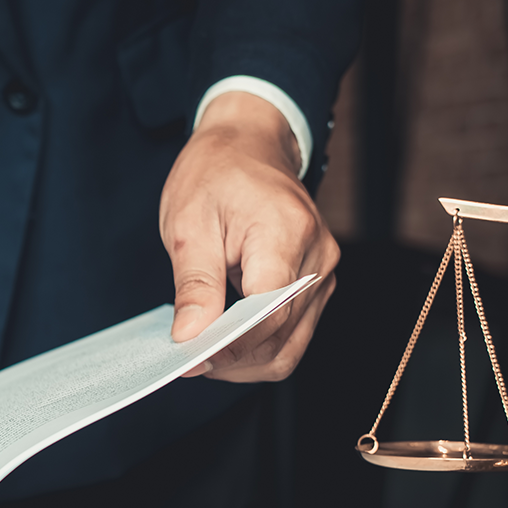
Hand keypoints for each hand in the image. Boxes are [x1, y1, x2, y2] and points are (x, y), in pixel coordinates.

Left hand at [159, 91, 339, 379]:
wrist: (248, 145)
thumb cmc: (216, 174)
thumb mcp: (189, 223)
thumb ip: (194, 285)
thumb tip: (190, 337)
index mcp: (287, 235)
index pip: (268, 315)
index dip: (229, 347)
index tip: (189, 359)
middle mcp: (318, 259)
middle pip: (279, 338)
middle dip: (231, 359)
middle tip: (185, 359)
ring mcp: (322, 274)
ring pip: (289, 348)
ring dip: (243, 361)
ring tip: (201, 351)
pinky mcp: (316, 285)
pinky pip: (291, 335)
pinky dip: (255, 348)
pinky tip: (223, 341)